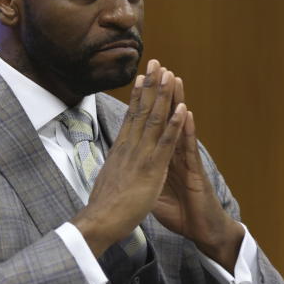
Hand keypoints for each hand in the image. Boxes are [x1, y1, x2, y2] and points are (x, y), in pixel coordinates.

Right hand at [71, 59, 186, 256]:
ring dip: (164, 96)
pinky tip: (182, 108)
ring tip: (170, 75)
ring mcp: (141, 156)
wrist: (100, 221)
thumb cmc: (103, 206)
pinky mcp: (152, 169)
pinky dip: (175, 125)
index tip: (143, 76)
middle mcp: (130, 147)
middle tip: (157, 62)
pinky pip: (166, 143)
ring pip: (154, 120)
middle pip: (142, 110)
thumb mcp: (108, 178)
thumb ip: (115, 166)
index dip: (138, 95)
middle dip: (151, 85)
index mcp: (121, 149)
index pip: (131, 116)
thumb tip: (113, 160)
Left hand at [153, 76, 243, 272]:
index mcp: (162, 157)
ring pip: (180, 126)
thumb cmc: (181, 212)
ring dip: (177, 102)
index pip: (153, 124)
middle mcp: (174, 154)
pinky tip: (185, 113)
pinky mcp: (196, 172)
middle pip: (166, 117)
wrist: (202, 230)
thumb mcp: (153, 195)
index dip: (145, 103)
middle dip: (161, 92)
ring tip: (174, 79)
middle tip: (158, 67)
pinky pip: (189, 149)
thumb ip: (144, 179)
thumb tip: (128, 172)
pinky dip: (187, 130)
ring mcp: (186, 160)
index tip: (139, 81)